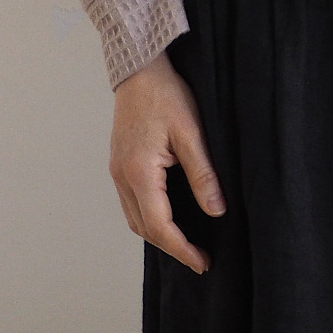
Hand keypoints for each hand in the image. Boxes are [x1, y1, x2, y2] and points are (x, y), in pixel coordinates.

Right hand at [109, 50, 225, 274]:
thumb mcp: (191, 133)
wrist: (139, 69)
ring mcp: (117, 171)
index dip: (182, 249)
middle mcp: (123, 177)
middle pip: (144, 229)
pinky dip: (149, 217)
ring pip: (134, 218)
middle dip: (171, 247)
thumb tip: (216, 211)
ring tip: (185, 241)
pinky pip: (131, 202)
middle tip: (199, 256)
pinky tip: (167, 215)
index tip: (202, 263)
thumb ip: (203, 174)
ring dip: (158, 234)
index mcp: (139, 173)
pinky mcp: (119, 163)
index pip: (160, 227)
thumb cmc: (166, 95)